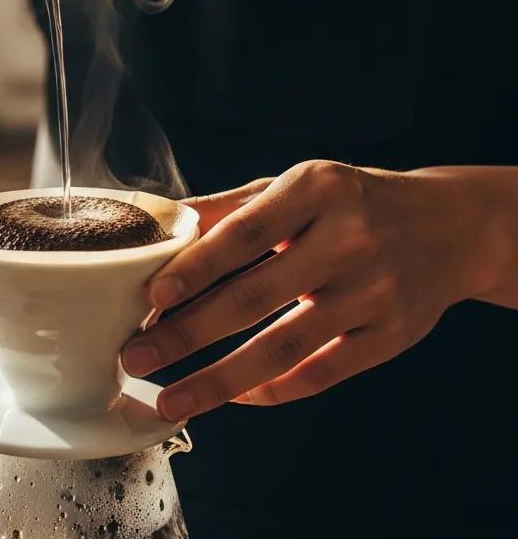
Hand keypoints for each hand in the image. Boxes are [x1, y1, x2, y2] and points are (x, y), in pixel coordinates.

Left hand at [122, 160, 511, 420]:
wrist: (448, 227)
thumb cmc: (350, 201)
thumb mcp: (297, 184)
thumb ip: (230, 207)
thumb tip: (161, 224)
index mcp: (316, 190)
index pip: (244, 233)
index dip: (195, 268)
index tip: (152, 299)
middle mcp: (347, 240)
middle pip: (254, 296)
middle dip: (187, 333)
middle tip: (135, 357)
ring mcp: (372, 293)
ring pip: (285, 347)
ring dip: (220, 380)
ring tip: (172, 399)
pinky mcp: (390, 336)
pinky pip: (324, 373)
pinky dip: (274, 390)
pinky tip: (235, 398)